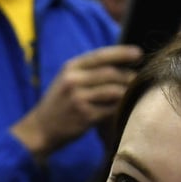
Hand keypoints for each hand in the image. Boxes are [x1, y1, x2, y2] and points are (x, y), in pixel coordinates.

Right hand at [11, 44, 142, 157]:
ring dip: (127, 93)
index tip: (139, 53)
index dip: (121, 53)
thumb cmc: (59, 104)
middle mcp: (74, 80)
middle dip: (128, 76)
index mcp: (70, 67)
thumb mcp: (67, 80)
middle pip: (110, 74)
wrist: (41, 129)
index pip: (100, 56)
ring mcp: (79, 98)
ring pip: (113, 91)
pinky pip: (110, 110)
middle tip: (139, 79)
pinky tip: (123, 110)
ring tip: (133, 94)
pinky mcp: (85, 116)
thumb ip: (88, 72)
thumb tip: (119, 66)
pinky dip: (119, 109)